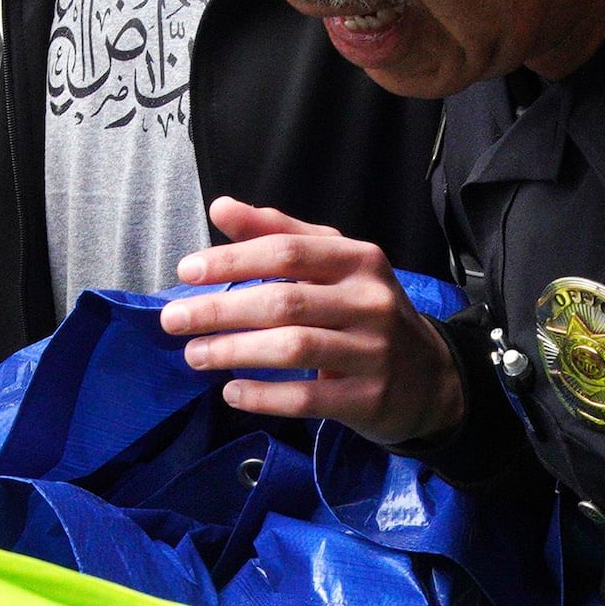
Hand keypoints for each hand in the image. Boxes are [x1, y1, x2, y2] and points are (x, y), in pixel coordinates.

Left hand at [163, 199, 465, 440]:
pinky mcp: (369, 397)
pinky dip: (263, 396)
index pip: (287, 251)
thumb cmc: (366, 312)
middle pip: (284, 301)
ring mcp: (373, 351)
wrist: (431, 377)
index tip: (186, 271)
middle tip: (173, 319)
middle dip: (220, 309)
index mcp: (358, 260)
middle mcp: (369, 301)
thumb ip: (279, 234)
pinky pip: (307, 397)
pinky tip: (231, 392)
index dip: (232, 260)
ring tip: (194, 354)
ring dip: (234, 351)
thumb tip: (222, 208)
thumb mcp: (335, 264)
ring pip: (293, 348)